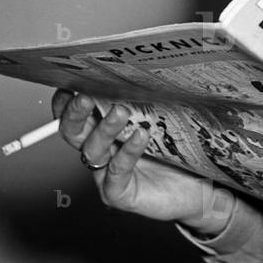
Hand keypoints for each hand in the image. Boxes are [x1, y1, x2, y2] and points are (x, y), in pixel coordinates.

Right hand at [52, 91, 231, 234]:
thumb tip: (150, 69)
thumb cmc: (177, 151)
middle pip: (73, 132)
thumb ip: (149, 99)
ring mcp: (107, 173)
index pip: (77, 114)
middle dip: (75, 113)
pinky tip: (140, 137)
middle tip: (85, 97)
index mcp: (105, 128)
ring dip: (104, 129)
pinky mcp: (119, 193)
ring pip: (92, 150)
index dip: (67, 101)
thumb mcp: (161, 118)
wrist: (195, 187)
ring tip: (120, 112)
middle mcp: (102, 150)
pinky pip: (116, 173)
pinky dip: (127, 153)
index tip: (71, 83)